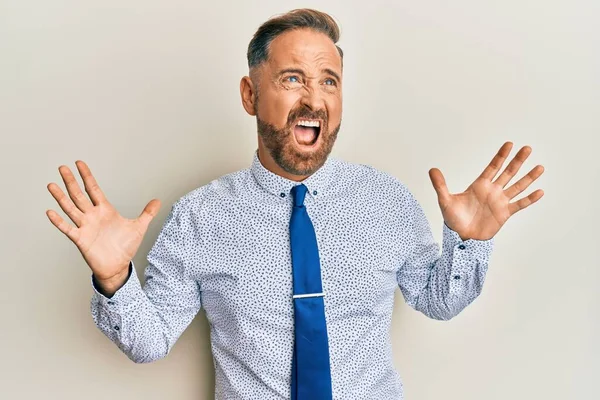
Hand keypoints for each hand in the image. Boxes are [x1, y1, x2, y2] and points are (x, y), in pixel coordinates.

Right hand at [46, 160, 160, 281]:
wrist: (118, 267)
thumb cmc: (125, 247)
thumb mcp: (139, 227)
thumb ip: (147, 213)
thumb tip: (158, 201)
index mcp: (105, 210)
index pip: (94, 189)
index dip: (87, 176)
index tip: (79, 163)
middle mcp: (93, 216)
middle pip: (79, 195)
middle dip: (71, 181)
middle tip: (62, 167)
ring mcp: (85, 227)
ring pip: (70, 208)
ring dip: (61, 197)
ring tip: (51, 185)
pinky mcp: (81, 239)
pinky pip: (67, 228)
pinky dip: (59, 221)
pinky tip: (50, 212)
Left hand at [428, 142, 544, 240]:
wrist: (462, 237)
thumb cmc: (453, 219)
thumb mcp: (445, 200)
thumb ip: (440, 185)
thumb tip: (432, 169)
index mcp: (479, 185)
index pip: (493, 167)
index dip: (501, 156)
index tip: (509, 144)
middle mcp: (492, 191)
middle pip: (508, 172)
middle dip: (518, 161)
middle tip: (527, 148)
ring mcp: (500, 201)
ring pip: (517, 186)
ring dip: (528, 177)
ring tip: (540, 167)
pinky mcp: (505, 213)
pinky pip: (520, 204)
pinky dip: (529, 199)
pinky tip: (540, 191)